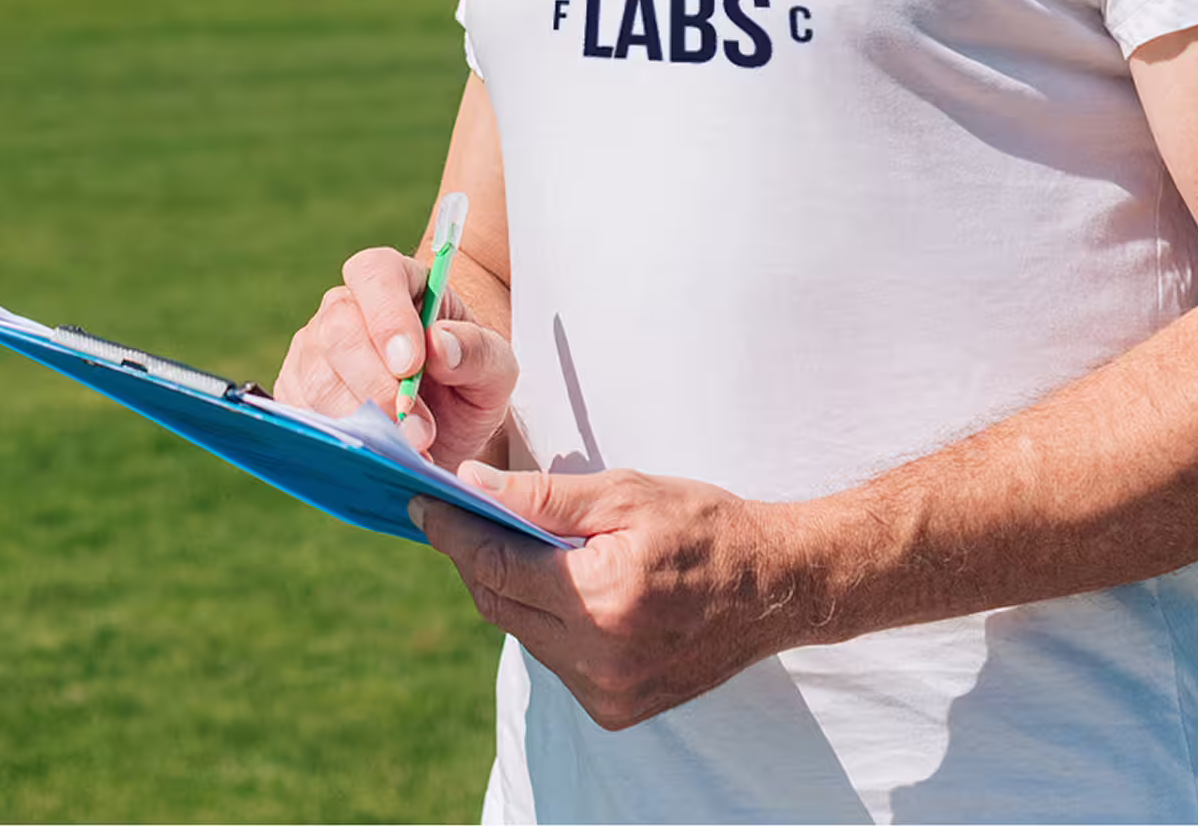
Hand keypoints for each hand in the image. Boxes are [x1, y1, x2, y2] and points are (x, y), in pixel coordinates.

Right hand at [274, 245, 517, 466]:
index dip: (388, 316)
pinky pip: (305, 415)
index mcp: (398, 282)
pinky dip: (344, 441)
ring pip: (319, 378)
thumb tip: (439, 343)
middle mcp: (346, 308)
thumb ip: (477, 350)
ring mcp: (314, 350)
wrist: (448, 430)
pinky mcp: (296, 393)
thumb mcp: (496, 370)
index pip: (375, 273)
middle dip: (380, 386)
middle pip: (339, 329)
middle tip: (420, 429)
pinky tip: (381, 455)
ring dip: (367, 421)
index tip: (411, 365)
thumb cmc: (469, 384)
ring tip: (411, 447)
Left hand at [414, 464, 806, 730]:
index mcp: (601, 599)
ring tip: (518, 546)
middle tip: (460, 516)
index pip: (495, 566)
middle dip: (474, 558)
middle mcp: (599, 659)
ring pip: (523, 634)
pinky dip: (546, 623)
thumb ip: (542, 497)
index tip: (421, 503)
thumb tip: (470, 486)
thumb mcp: (625, 494)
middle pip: (499, 604)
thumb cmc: (704, 527)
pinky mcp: (617, 710)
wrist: (775, 588)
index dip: (452, 532)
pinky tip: (563, 588)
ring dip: (511, 591)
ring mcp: (608, 693)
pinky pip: (555, 660)